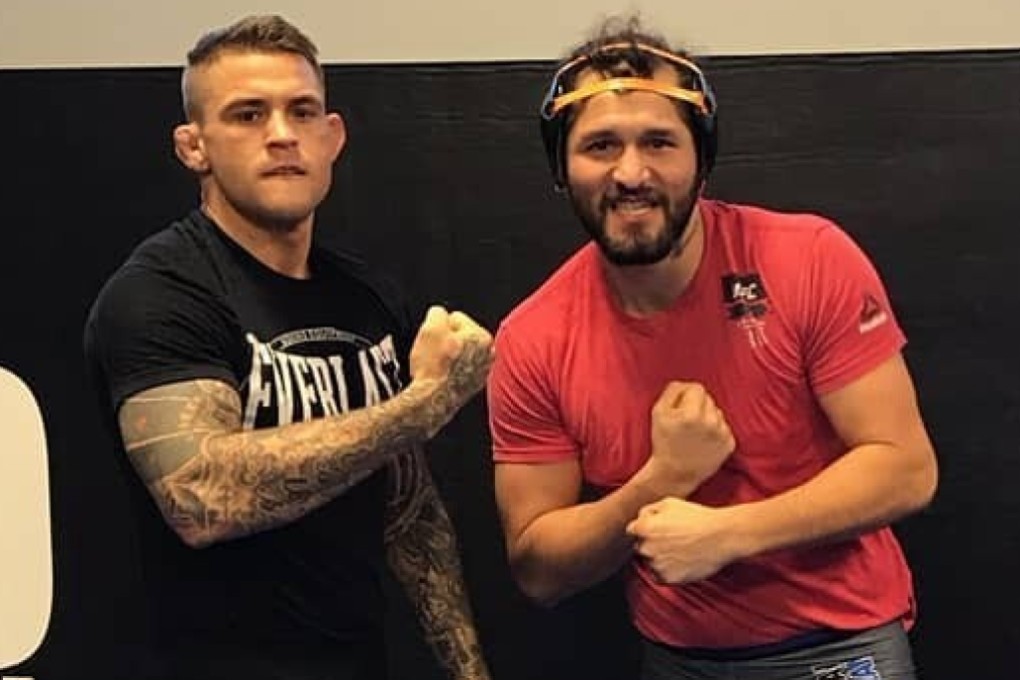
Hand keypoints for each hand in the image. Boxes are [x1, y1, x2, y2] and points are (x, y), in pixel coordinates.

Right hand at [409, 305, 493, 409]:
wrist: (432, 400)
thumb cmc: (434, 366)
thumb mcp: (431, 327)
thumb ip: (438, 312)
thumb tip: (439, 314)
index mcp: (483, 337)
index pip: (456, 318)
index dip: (440, 327)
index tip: (434, 339)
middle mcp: (488, 355)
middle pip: (460, 336)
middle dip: (447, 341)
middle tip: (435, 352)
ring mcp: (482, 372)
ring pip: (460, 353)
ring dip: (449, 356)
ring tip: (437, 365)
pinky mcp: (474, 386)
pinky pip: (459, 370)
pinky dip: (451, 371)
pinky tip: (441, 376)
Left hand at [626, 497, 742, 583]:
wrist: (721, 536)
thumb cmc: (696, 517)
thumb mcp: (669, 503)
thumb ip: (648, 511)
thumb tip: (639, 519)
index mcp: (643, 528)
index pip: (632, 531)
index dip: (645, 530)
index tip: (659, 531)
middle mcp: (645, 548)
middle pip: (640, 548)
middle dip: (651, 545)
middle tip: (672, 541)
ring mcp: (656, 565)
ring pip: (650, 564)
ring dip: (659, 559)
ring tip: (680, 551)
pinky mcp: (667, 579)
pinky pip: (660, 577)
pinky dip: (667, 572)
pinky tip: (681, 562)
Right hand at [645, 381, 734, 493]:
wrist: (675, 473)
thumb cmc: (664, 442)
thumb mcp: (658, 413)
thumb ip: (672, 391)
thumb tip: (685, 385)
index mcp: (692, 414)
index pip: (697, 388)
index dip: (686, 394)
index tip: (680, 407)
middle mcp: (711, 423)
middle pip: (708, 399)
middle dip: (697, 406)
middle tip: (686, 421)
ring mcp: (722, 435)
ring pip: (717, 412)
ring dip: (708, 417)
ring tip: (695, 432)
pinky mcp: (730, 445)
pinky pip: (724, 427)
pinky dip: (716, 431)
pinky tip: (704, 440)